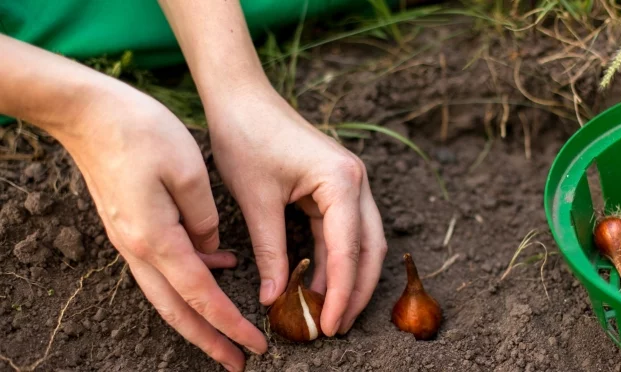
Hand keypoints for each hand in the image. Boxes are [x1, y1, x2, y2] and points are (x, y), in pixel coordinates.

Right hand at [63, 84, 265, 370]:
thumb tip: (213, 249)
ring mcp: (130, 239)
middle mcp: (138, 248)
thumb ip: (205, 218)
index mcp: (157, 239)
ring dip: (198, 315)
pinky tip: (218, 264)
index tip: (255, 346)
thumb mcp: (188, 171)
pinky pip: (162, 265)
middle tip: (238, 362)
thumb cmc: (141, 132)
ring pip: (167, 293)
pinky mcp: (130, 226)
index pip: (201, 296)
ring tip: (228, 329)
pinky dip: (190, 277)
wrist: (88, 112)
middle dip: (209, 340)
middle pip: (177, 310)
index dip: (230, 325)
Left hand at [208, 83, 387, 336]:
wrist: (241, 98)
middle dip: (356, 290)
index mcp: (341, 181)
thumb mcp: (256, 201)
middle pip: (370, 248)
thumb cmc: (246, 138)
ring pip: (361, 241)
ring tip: (328, 312)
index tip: (331, 325)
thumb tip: (275, 298)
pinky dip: (333, 258)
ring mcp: (348, 182)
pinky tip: (318, 282)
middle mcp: (355, 181)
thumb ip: (271, 252)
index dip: (341, 292)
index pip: (348, 249)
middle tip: (337, 327)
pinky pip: (342, 230)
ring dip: (347, 277)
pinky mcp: (334, 186)